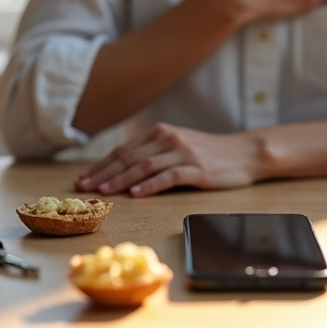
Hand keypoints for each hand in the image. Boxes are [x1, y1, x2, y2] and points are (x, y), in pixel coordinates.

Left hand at [73, 123, 264, 196]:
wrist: (245, 153)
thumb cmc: (209, 154)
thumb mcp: (178, 146)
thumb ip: (153, 153)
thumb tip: (121, 170)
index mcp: (160, 133)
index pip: (123, 150)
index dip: (100, 165)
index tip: (82, 179)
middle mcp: (169, 139)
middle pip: (128, 158)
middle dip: (103, 174)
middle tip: (83, 188)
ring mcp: (184, 153)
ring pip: (145, 166)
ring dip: (121, 180)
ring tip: (104, 192)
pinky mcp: (197, 169)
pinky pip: (169, 176)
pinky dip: (151, 185)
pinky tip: (137, 194)